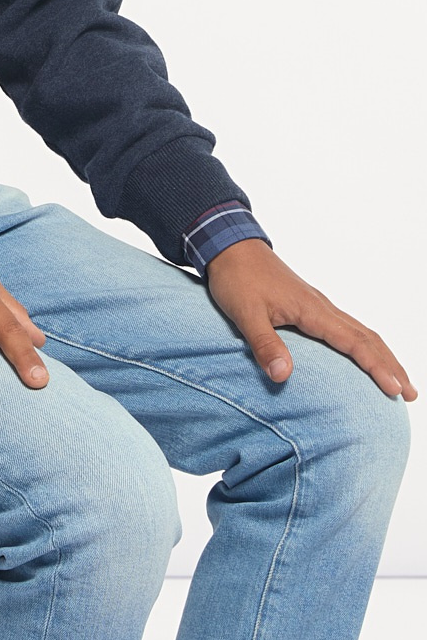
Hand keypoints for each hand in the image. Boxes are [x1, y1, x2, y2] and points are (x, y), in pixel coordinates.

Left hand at [205, 238, 417, 400]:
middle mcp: (321, 307)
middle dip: (391, 365)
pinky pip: (346, 327)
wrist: (230, 246)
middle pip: (367, 338)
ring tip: (398, 379)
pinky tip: (362, 355)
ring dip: (381, 355)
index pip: (354, 343)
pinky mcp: (309, 305)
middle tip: (411, 393)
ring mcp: (317, 305)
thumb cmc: (237, 278)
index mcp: (312, 310)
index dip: (377, 367)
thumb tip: (283, 375)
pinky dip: (364, 344)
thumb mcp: (244, 313)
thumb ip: (264, 343)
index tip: (396, 390)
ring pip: (360, 331)